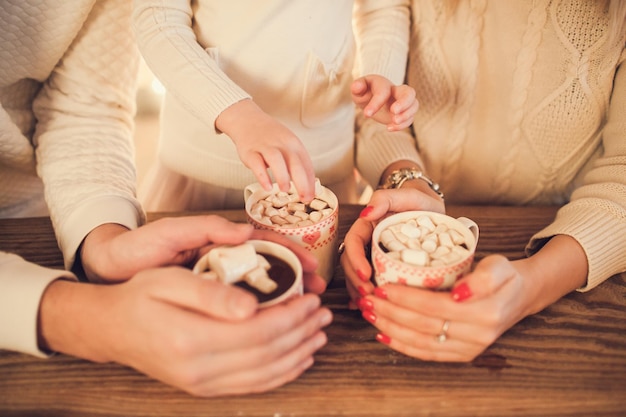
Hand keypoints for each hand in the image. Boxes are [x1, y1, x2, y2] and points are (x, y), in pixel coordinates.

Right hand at [39, 269, 332, 395]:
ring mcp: (202, 384)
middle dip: (301, 332)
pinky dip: (281, 374)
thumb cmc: (141, 296)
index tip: (310, 298)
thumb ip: (212, 294)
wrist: (113, 328)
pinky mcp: (204, 388)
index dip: (291, 316)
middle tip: (322, 312)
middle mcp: (199, 370)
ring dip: (298, 353)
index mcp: (191, 339)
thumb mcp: (170, 281)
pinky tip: (297, 360)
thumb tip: (254, 306)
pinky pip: (252, 385)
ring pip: (265, 374)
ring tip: (319, 333)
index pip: (258, 332)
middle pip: (267, 354)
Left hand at [80, 215, 327, 293]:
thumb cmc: (140, 246)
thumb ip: (206, 227)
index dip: (290, 253)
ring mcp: (216, 282)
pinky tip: (271, 326)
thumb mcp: (172, 231)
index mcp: (221, 242)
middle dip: (296, 278)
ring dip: (283, 298)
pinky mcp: (206, 301)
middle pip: (270, 267)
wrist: (110, 271)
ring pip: (258, 289)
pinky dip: (257, 315)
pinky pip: (237, 307)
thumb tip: (245, 232)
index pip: (265, 243)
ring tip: (303, 312)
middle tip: (317, 293)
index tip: (310, 267)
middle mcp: (224, 261)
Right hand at [216, 99, 315, 201]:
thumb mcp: (288, 145)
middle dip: (302, 182)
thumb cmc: (270, 137)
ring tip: (286, 190)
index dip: (310, 181)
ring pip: (276, 160)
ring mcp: (265, 146)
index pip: (306, 163)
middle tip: (305, 198)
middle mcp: (281, 144)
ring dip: (283, 176)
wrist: (247, 120)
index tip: (312, 196)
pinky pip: (256, 164)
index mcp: (294, 143)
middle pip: (295, 162)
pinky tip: (267, 187)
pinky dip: (262, 176)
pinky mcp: (249, 151)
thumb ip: (297, 163)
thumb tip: (309, 187)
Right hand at [340, 187, 444, 305]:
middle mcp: (366, 243)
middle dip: (356, 282)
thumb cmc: (418, 201)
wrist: (430, 208)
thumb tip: (367, 213)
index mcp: (367, 227)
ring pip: (357, 276)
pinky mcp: (383, 268)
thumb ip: (385, 198)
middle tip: (369, 296)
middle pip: (350, 264)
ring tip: (370, 306)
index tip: (366, 274)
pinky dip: (366, 296)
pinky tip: (369, 309)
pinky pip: (369, 282)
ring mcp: (373, 257)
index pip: (352, 243)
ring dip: (359, 292)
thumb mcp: (406, 196)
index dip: (355, 260)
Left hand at [351, 75, 417, 130]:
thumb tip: (357, 87)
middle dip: (404, 103)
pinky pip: (410, 118)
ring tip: (393, 122)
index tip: (367, 115)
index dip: (376, 103)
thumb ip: (357, 87)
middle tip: (393, 113)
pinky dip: (403, 125)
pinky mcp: (404, 113)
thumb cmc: (365, 93)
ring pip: (414, 105)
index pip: (384, 92)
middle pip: (409, 92)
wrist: (372, 98)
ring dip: (406, 115)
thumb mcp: (358, 89)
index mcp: (384, 84)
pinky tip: (389, 128)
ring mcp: (403, 102)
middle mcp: (396, 91)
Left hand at [353, 228, 586, 361]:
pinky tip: (383, 335)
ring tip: (369, 313)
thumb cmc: (504, 276)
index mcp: (486, 312)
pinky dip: (402, 346)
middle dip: (390, 313)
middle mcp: (478, 336)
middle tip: (367, 299)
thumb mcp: (499, 267)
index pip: (435, 306)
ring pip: (421, 342)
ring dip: (390, 329)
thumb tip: (458, 294)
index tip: (382, 287)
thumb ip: (482, 278)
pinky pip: (427, 353)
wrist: (520, 296)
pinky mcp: (462, 355)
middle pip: (423, 325)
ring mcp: (469, 349)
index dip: (405, 298)